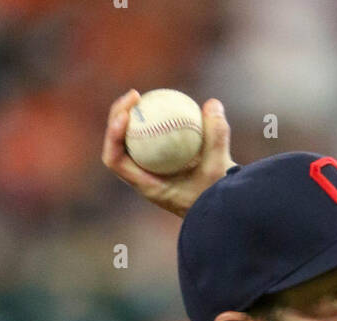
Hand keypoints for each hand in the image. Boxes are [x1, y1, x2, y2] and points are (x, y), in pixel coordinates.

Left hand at [101, 88, 236, 218]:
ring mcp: (150, 171)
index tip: (126, 115)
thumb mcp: (220, 167)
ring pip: (130, 141)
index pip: (115, 161)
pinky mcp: (159, 164)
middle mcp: (144, 179)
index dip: (112, 136)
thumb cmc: (218, 195)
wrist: (224, 209)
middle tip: (135, 95)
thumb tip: (212, 104)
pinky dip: (150, 122)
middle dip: (117, 116)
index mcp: (147, 186)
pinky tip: (162, 104)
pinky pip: (148, 139)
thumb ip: (217, 136)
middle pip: (117, 146)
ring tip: (142, 96)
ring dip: (131, 117)